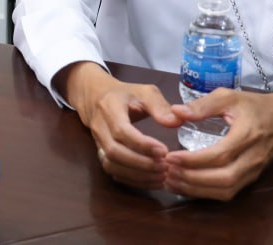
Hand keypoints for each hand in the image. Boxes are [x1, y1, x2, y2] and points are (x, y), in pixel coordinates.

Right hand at [60, 61, 181, 190]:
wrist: (96, 97)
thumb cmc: (125, 94)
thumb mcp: (144, 92)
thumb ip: (160, 106)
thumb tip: (177, 122)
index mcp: (109, 107)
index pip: (121, 130)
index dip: (142, 144)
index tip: (164, 151)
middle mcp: (99, 127)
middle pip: (113, 152)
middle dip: (141, 163)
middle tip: (165, 167)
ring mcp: (97, 142)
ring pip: (111, 165)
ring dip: (137, 174)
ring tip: (161, 176)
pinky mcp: (100, 153)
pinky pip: (113, 172)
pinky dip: (132, 180)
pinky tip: (152, 180)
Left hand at [164, 88, 272, 199]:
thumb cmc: (254, 106)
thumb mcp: (229, 97)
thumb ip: (203, 105)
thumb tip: (175, 112)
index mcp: (247, 135)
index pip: (220, 155)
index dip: (193, 160)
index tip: (170, 157)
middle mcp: (252, 158)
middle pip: (223, 179)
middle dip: (193, 179)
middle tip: (167, 172)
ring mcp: (254, 171)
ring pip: (226, 190)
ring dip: (197, 190)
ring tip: (172, 181)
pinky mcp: (251, 179)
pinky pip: (229, 192)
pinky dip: (207, 193)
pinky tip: (187, 186)